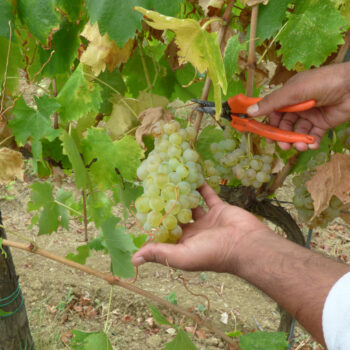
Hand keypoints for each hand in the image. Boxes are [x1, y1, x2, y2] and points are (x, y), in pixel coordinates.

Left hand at [132, 183, 269, 272]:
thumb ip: (160, 253)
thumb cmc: (213, 253)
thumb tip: (134, 259)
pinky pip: (207, 195)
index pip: (164, 233)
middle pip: (176, 217)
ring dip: (182, 194)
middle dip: (166, 205)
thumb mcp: (182, 256)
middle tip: (153, 189)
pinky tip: (190, 175)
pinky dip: (200, 186)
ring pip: (191, 204)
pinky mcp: (219, 209)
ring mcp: (207, 220)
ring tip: (169, 180)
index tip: (142, 210)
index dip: (154, 223)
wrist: (247, 245)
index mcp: (184, 245)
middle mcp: (194, 233)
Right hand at [247, 62, 349, 150]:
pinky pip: (312, 136)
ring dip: (297, 141)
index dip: (267, 124)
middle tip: (283, 145)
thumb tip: (249, 112)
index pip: (273, 112)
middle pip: (284, 125)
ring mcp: (310, 115)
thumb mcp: (293, 92)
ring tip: (300, 146)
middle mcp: (297, 106)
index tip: (263, 135)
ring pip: (297, 132)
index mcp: (288, 95)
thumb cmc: (323, 82)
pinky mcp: (323, 123)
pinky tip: (311, 144)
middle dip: (282, 136)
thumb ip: (271, 103)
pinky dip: (311, 142)